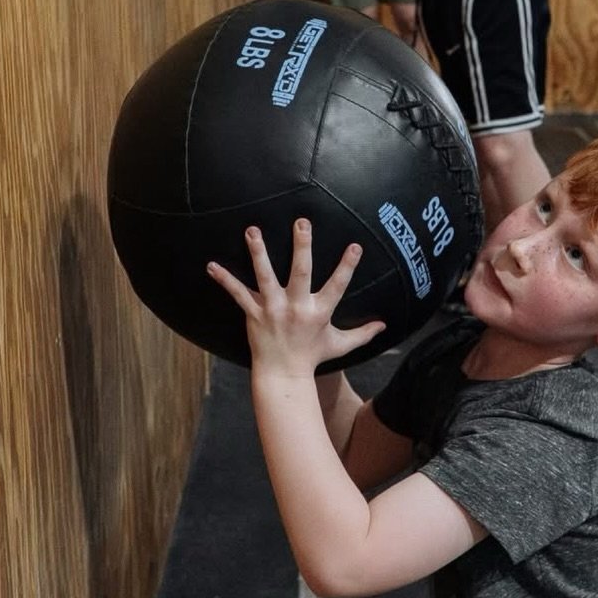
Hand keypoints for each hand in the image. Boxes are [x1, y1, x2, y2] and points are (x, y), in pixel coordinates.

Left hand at [207, 220, 385, 375]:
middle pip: (301, 273)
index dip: (347, 266)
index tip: (355, 245)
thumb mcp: (340, 345)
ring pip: (265, 277)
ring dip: (258, 253)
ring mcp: (273, 310)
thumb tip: (385, 325)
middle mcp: (296, 308)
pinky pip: (238, 294)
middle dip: (301, 247)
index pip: (337, 285)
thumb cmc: (312, 357)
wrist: (283, 375)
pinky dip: (225, 280)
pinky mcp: (254, 314)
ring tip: (253, 231)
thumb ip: (363, 333)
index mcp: (319, 312)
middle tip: (302, 223)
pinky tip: (211, 265)